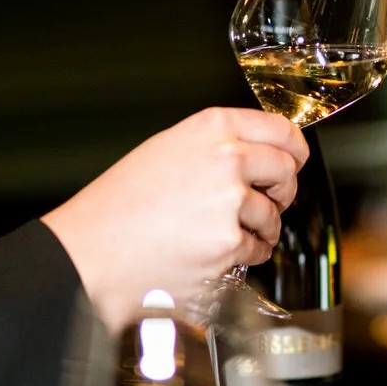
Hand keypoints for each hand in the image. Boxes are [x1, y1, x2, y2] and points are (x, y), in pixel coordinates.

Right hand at [44, 108, 307, 326]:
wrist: (92, 252)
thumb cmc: (117, 208)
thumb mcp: (164, 152)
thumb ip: (213, 147)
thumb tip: (255, 153)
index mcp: (211, 128)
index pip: (279, 129)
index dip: (293, 148)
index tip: (295, 159)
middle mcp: (227, 157)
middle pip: (286, 170)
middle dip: (281, 191)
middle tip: (265, 203)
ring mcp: (231, 200)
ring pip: (272, 215)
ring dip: (258, 230)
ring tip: (219, 236)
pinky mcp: (230, 242)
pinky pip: (257, 249)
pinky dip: (242, 257)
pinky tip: (211, 255)